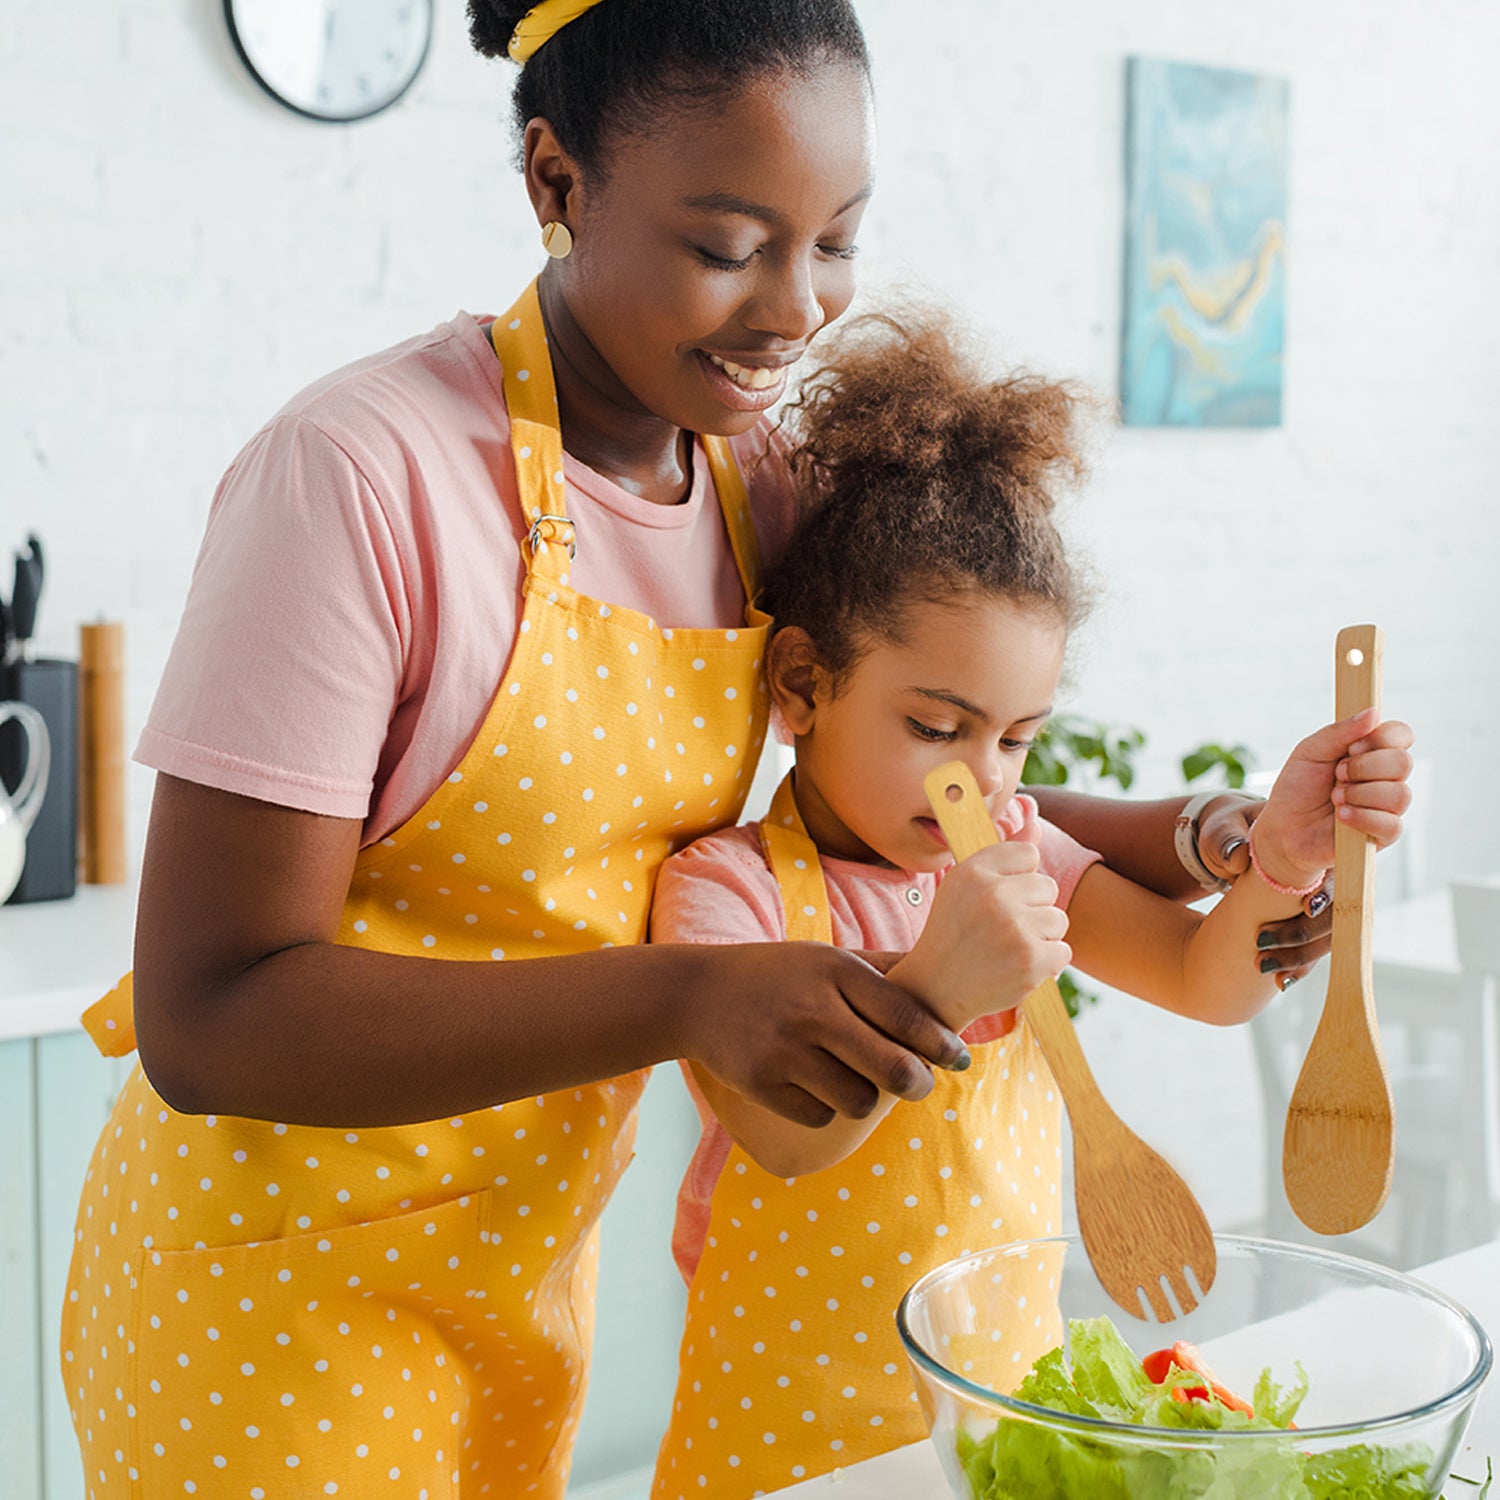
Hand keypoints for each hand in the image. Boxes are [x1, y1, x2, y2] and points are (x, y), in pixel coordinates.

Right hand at [684, 942, 969, 1129]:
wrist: (695, 995)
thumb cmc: (776, 975)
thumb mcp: (825, 957)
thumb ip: (881, 968)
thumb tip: (942, 977)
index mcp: (835, 971)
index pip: (905, 1014)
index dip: (941, 1044)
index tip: (959, 1057)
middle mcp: (812, 1009)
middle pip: (892, 1068)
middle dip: (917, 1084)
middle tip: (919, 1085)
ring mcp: (784, 1049)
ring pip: (859, 1100)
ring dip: (866, 1098)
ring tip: (857, 1083)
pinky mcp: (761, 1083)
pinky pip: (820, 1116)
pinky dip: (825, 1109)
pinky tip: (814, 1087)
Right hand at [887, 841, 1070, 1032]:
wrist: (935, 988)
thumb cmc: (953, 931)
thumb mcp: (965, 885)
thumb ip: (1002, 854)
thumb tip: (1036, 823)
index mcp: (974, 870)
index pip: (1029, 855)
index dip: (1019, 879)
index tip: (998, 899)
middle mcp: (994, 894)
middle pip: (1048, 888)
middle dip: (1032, 909)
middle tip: (1001, 929)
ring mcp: (1014, 928)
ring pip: (1059, 920)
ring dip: (1041, 937)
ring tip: (1008, 948)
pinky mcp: (1031, 960)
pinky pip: (1063, 951)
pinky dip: (1046, 963)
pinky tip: (1016, 966)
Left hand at [1197, 793, 1332, 985]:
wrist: (1227, 842)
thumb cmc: (1226, 831)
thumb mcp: (1222, 830)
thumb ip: (1229, 840)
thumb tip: (1236, 857)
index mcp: (1311, 851)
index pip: (1333, 874)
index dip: (1326, 893)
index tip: (1309, 908)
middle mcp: (1323, 880)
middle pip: (1332, 914)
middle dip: (1301, 932)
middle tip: (1261, 941)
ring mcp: (1317, 905)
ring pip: (1322, 939)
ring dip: (1297, 957)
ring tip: (1262, 967)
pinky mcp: (1304, 923)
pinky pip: (1310, 950)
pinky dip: (1297, 967)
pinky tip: (1281, 983)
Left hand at [1251, 708, 1414, 887]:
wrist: (1283, 828)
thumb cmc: (1297, 789)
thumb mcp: (1309, 752)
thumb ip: (1339, 732)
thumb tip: (1373, 713)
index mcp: (1371, 752)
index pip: (1401, 734)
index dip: (1381, 738)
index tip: (1351, 747)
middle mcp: (1385, 777)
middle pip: (1402, 763)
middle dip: (1363, 768)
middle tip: (1337, 775)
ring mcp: (1387, 806)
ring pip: (1399, 794)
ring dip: (1359, 794)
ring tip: (1335, 798)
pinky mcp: (1384, 834)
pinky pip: (1391, 824)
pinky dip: (1362, 817)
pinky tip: (1342, 817)